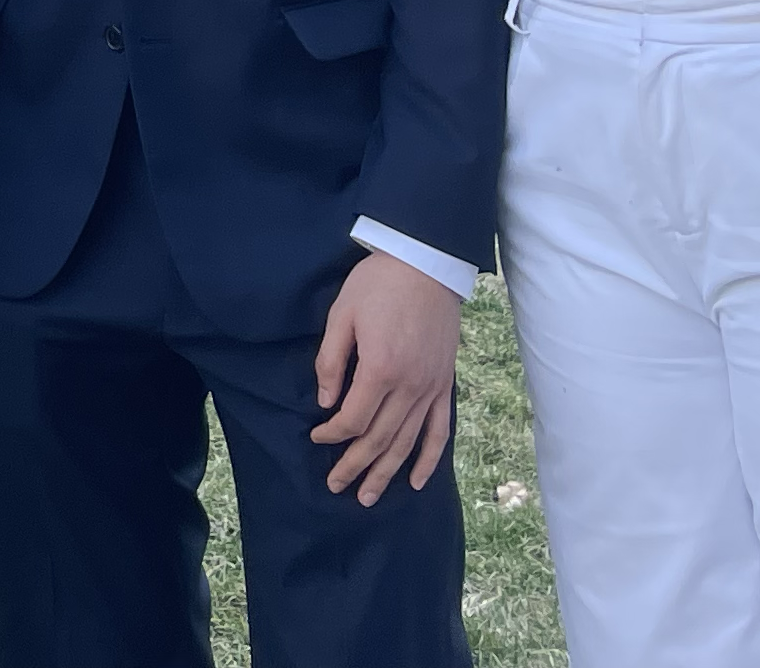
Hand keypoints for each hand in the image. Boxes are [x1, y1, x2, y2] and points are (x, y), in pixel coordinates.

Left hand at [309, 252, 460, 503]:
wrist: (427, 263)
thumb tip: (326, 403)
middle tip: (335, 486)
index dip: (331, 434)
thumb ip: (331, 361)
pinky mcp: (444, 385)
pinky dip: (428, 459)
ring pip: (407, 443)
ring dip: (387, 473)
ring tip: (368, 497)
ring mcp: (431, 389)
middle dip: (354, 466)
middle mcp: (409, 387)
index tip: (315, 437)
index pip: (352, 418)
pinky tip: (416, 480)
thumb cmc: (378, 285)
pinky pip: (439, 431)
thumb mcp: (342, 314)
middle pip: (379, 439)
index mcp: (380, 369)